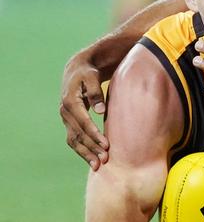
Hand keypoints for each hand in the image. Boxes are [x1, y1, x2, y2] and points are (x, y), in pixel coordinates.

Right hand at [60, 52, 108, 169]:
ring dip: (85, 153)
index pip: (83, 122)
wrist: (77, 70)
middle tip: (105, 159)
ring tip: (98, 165)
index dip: (95, 135)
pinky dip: (81, 150)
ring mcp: (66, 118)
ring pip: (74, 140)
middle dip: (91, 148)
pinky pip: (73, 139)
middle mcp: (65, 112)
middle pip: (78, 134)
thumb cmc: (88, 73)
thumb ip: (95, 92)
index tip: (107, 145)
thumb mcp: (92, 77)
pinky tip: (91, 159)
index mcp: (70, 101)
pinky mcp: (69, 122)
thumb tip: (100, 111)